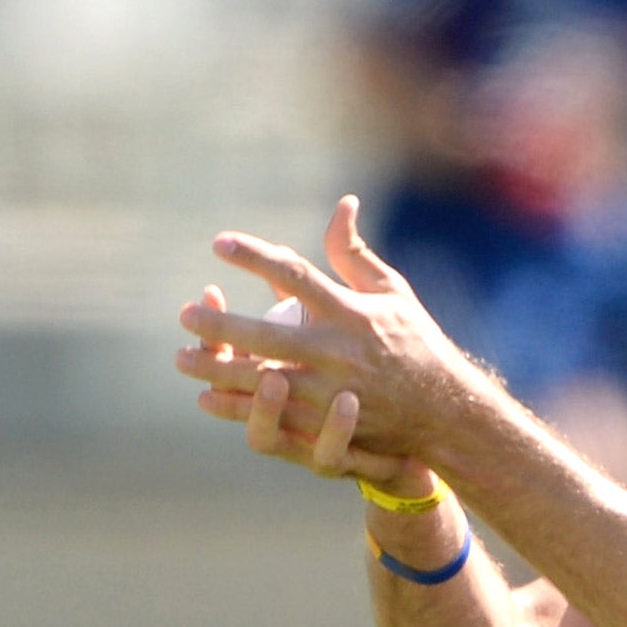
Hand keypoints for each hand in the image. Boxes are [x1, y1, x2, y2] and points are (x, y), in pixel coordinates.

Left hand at [175, 195, 488, 459]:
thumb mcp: (392, 291)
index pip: (296, 276)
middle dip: (222, 327)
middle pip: (268, 336)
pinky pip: (272, 417)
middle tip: (184, 316)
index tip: (219, 244)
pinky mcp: (327, 424)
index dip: (254, 257)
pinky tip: (206, 398)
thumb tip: (342, 203)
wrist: (444, 409)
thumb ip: (354, 252)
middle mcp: (338, 352)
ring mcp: (331, 392)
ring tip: (182, 358)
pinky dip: (236, 408)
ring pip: (262, 382)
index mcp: (352, 313)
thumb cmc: (415, 342)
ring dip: (218, 370)